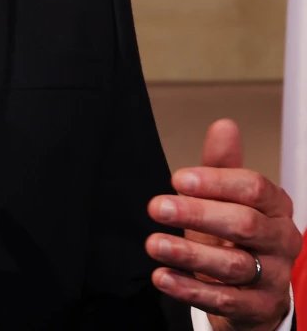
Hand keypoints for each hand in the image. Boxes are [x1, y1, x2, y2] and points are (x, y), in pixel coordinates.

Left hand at [146, 118, 301, 330]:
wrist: (253, 291)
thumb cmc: (236, 235)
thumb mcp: (227, 197)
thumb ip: (221, 165)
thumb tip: (224, 126)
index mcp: (276, 207)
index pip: (253, 189)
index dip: (216, 182)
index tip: (178, 179)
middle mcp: (280, 241)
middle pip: (244, 225)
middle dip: (197, 214)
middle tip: (157, 207)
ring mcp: (273, 278)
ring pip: (233, 265)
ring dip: (189, 254)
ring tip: (154, 243)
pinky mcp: (258, 308)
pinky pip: (224, 300)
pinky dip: (190, 289)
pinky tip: (163, 276)